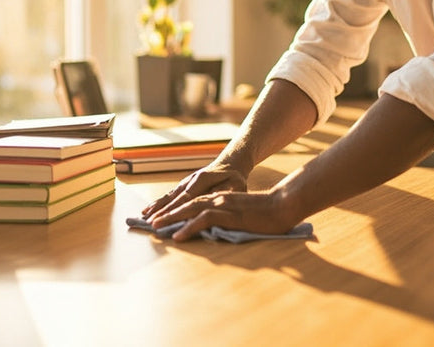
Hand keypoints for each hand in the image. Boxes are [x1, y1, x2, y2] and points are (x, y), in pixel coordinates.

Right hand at [141, 164, 247, 219]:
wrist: (229, 165)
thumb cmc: (234, 179)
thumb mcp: (235, 185)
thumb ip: (224, 193)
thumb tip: (211, 202)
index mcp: (203, 180)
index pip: (187, 199)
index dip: (175, 211)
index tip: (164, 220)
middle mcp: (190, 180)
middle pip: (174, 199)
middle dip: (162, 212)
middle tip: (150, 224)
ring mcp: (185, 182)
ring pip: (169, 196)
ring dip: (156, 207)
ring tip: (143, 217)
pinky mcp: (183, 186)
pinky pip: (168, 195)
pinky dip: (157, 202)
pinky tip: (147, 210)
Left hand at [147, 188, 298, 241]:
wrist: (283, 205)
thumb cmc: (267, 212)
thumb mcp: (242, 214)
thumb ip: (229, 216)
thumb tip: (217, 227)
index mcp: (221, 198)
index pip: (193, 202)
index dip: (175, 209)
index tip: (161, 217)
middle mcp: (218, 198)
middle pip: (186, 204)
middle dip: (167, 212)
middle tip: (150, 222)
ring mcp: (223, 204)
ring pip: (190, 209)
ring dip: (171, 218)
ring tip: (156, 228)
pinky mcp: (228, 213)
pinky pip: (203, 220)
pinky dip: (188, 227)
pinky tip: (178, 235)